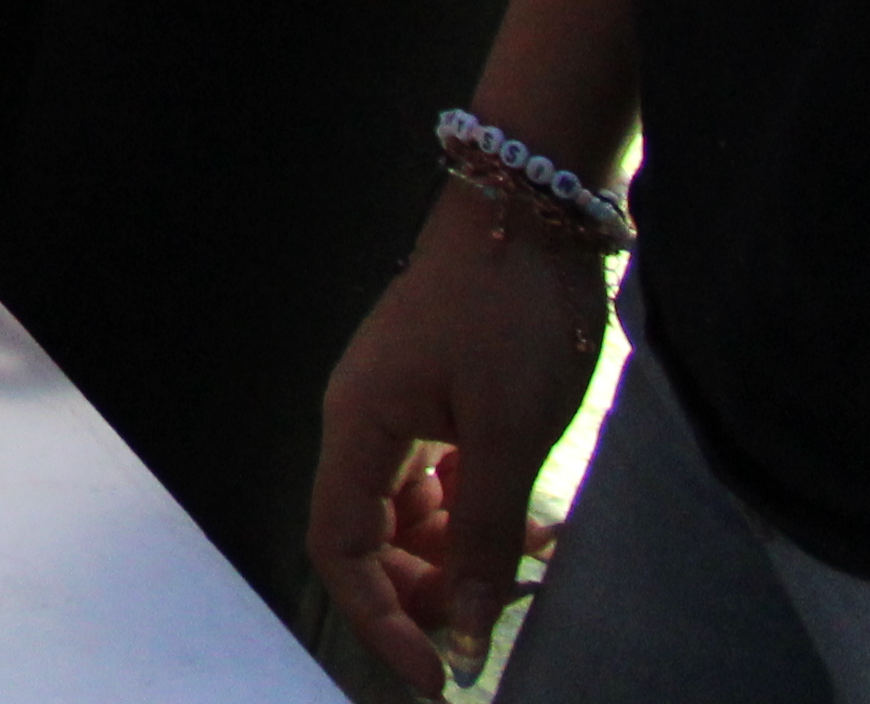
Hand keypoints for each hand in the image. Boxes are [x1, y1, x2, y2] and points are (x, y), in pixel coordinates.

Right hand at [310, 206, 607, 684]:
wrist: (531, 212)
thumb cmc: (511, 314)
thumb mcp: (507, 436)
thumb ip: (481, 537)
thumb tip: (461, 631)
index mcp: (357, 427)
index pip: (338, 548)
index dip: (379, 620)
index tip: (439, 677)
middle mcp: (362, 423)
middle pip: (369, 540)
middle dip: (423, 595)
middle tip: (490, 628)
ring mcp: (398, 409)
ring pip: (407, 517)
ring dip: (457, 558)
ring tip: (525, 572)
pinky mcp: (435, 399)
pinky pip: (438, 484)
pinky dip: (475, 519)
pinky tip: (528, 529)